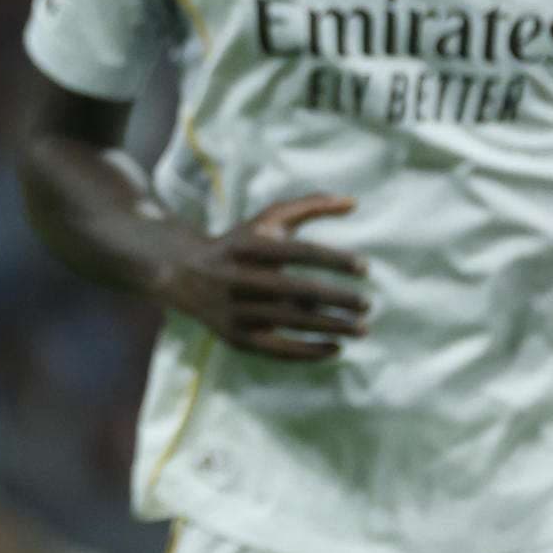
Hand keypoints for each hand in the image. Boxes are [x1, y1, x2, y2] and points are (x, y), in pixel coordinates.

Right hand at [157, 194, 368, 361]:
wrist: (185, 276)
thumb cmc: (241, 244)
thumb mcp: (266, 220)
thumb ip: (309, 206)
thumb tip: (353, 202)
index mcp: (247, 246)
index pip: (298, 252)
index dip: (333, 259)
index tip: (365, 267)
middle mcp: (237, 278)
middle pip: (296, 290)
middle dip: (336, 298)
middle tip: (368, 304)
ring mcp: (234, 311)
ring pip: (290, 321)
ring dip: (331, 327)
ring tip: (363, 329)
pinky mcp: (235, 337)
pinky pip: (277, 350)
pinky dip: (308, 351)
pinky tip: (336, 347)